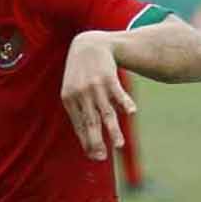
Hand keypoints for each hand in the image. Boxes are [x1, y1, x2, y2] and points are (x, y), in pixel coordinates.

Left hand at [61, 31, 131, 161]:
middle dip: (97, 141)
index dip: (87, 142)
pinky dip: (125, 103)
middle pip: (90, 122)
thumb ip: (78, 110)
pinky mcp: (108, 77)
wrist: (88, 44)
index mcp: (69, 100)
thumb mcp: (72, 90)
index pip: (79, 126)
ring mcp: (95, 86)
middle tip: (103, 157)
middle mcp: (81, 94)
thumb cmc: (80, 73)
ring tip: (119, 145)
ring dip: (113, 130)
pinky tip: (131, 113)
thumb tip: (86, 136)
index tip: (95, 156)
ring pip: (105, 112)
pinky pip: (118, 93)